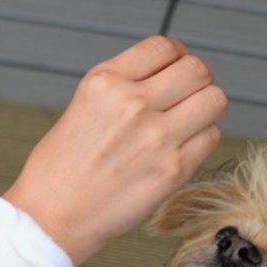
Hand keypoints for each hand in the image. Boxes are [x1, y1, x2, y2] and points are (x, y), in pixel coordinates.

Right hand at [4, 36, 227, 265]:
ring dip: (207, 109)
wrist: (52, 219)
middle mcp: (133, 102)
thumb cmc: (59, 171)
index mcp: (106, 81)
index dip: (177, 58)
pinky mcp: (172, 170)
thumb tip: (164, 81)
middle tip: (188, 99)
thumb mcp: (82, 106)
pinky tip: (183, 150)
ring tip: (190, 124)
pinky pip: (211, 138)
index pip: (165, 47)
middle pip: (198, 70)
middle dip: (198, 81)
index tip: (175, 74)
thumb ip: (123, 89)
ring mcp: (157, 137)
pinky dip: (203, 141)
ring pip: (214, 100)